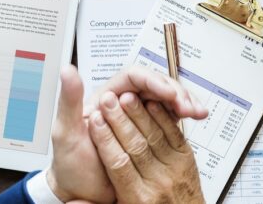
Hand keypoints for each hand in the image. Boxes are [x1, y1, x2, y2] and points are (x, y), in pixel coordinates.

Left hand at [43, 66, 207, 201]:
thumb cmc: (70, 164)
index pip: (136, 77)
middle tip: (189, 107)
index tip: (169, 93)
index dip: (155, 81)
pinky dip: (185, 114)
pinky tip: (195, 118)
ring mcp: (140, 114)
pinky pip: (172, 114)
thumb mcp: (65, 133)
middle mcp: (126, 100)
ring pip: (168, 97)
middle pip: (157, 84)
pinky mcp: (152, 128)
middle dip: (177, 92)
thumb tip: (68, 70)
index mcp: (107, 95)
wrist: (81, 192)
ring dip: (185, 101)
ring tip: (197, 112)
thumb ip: (68, 100)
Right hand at [87, 92, 203, 203]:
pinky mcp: (187, 159)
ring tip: (125, 96)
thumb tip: (73, 201)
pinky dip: (162, 118)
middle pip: (135, 145)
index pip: (117, 163)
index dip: (105, 139)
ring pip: (154, 136)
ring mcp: (174, 169)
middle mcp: (156, 182)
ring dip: (139, 114)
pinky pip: (174, 134)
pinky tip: (151, 104)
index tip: (94, 120)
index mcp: (137, 197)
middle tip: (107, 100)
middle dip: (119, 120)